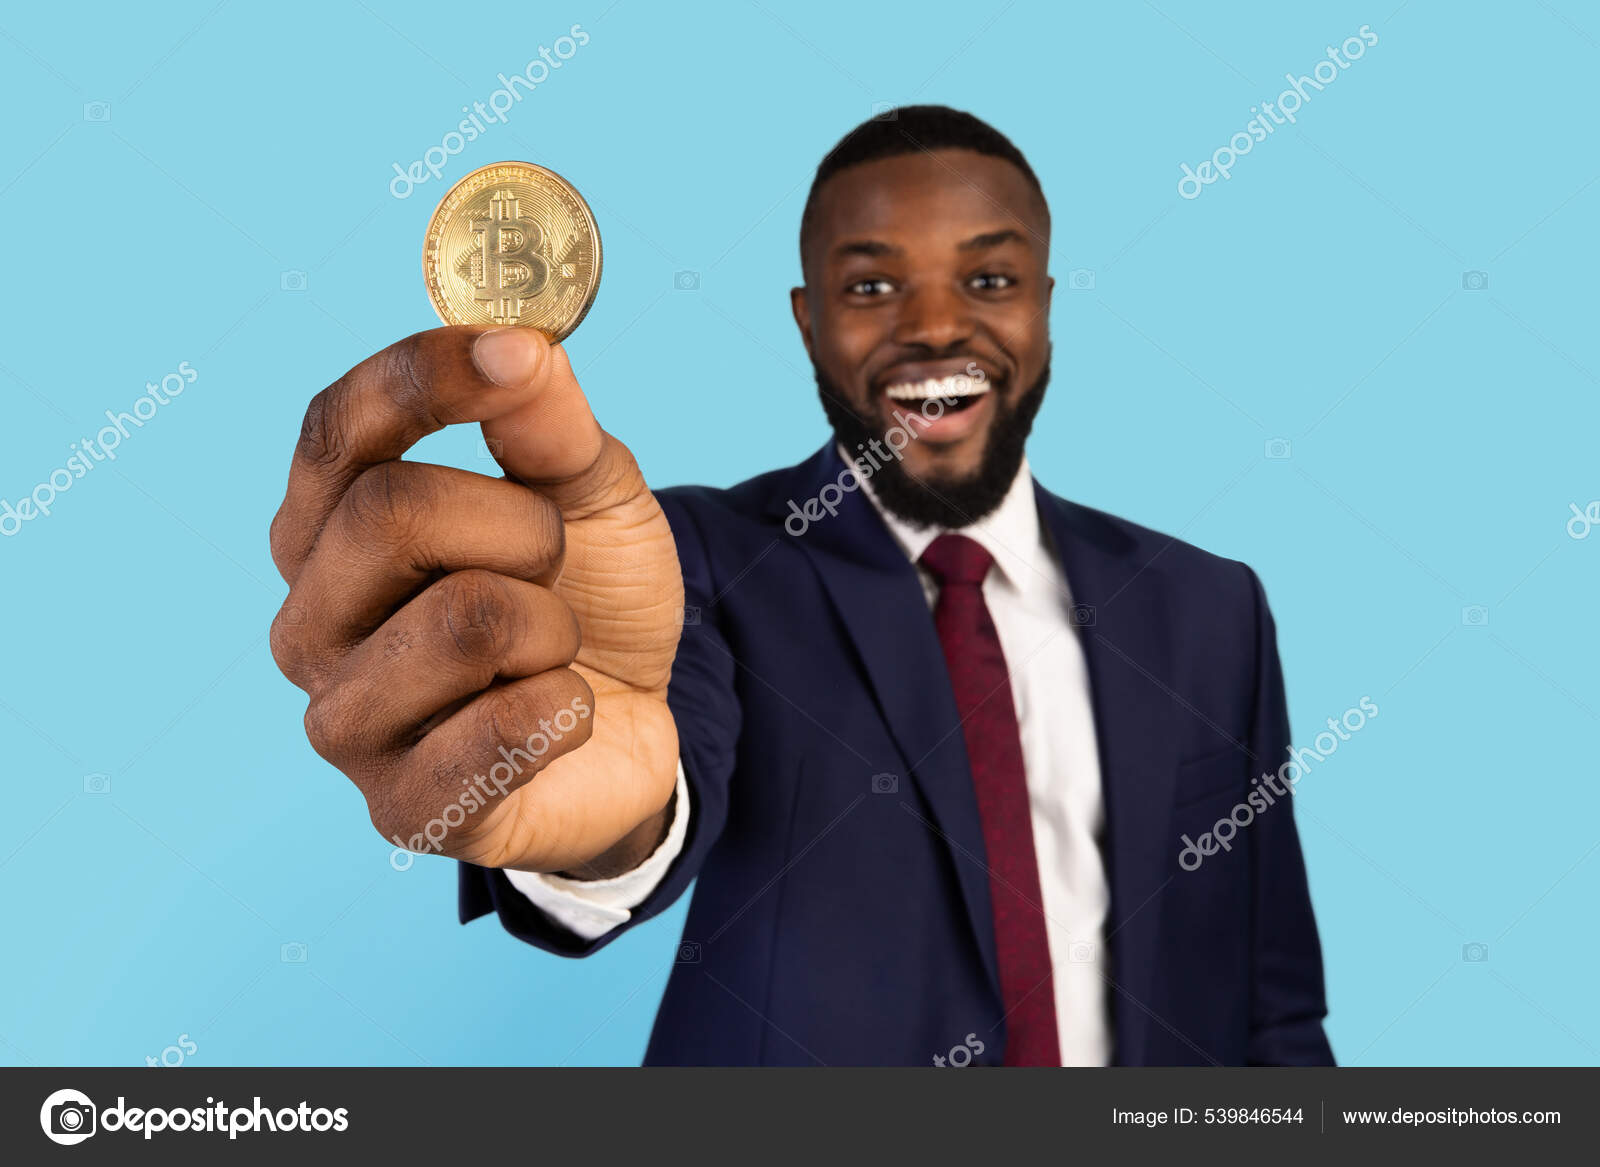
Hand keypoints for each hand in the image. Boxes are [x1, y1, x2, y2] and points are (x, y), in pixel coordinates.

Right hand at [269, 326, 683, 875]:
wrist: (634, 724)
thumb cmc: (585, 595)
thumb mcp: (588, 490)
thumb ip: (550, 421)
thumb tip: (521, 344)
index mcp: (329, 528)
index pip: (334, 429)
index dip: (424, 377)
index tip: (519, 354)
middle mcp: (309, 621)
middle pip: (391, 513)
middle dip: (522, 525)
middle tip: (555, 558)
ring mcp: (345, 723)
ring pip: (465, 620)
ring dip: (552, 624)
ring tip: (552, 648)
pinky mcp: (404, 808)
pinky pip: (507, 728)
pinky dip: (570, 706)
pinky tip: (561, 714)